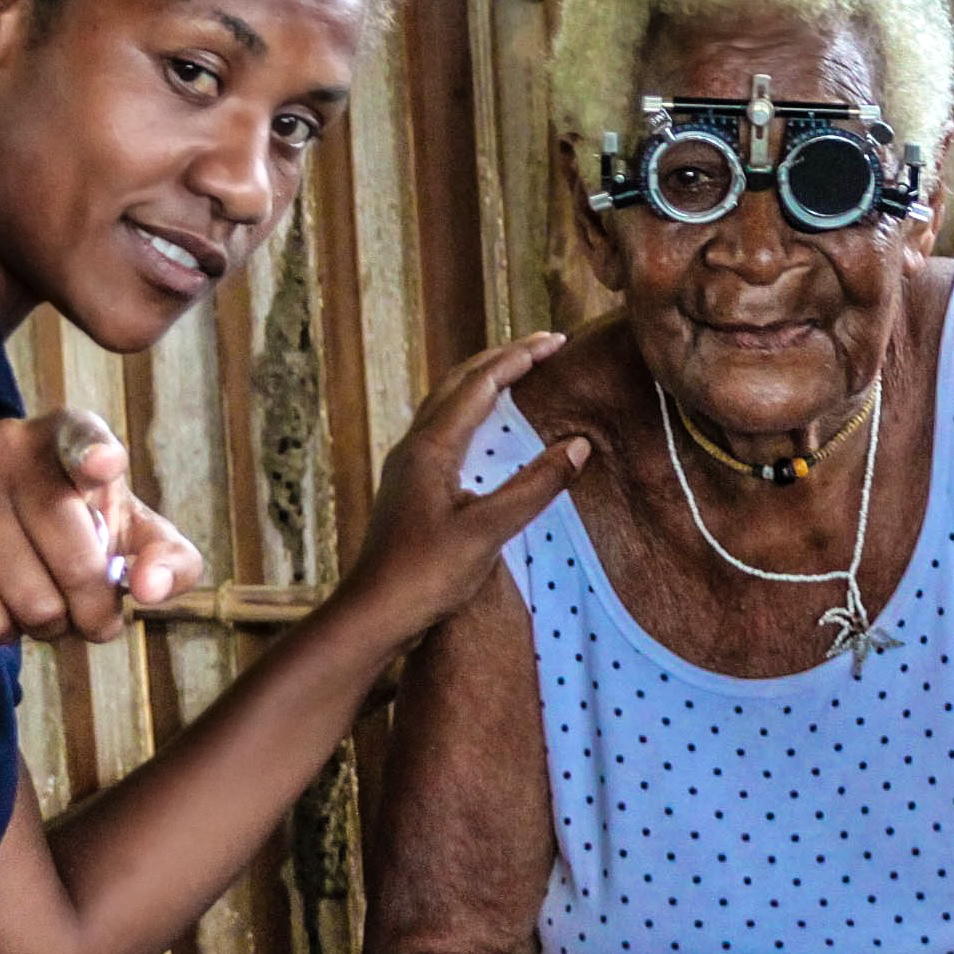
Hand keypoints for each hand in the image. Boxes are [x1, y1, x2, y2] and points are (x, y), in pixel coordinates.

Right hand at [0, 409, 203, 645]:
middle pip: (76, 556)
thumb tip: (150, 589)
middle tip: (92, 616)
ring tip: (43, 606)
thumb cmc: (77, 539)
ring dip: (50, 626)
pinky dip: (3, 633)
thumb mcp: (134, 544)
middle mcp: (9, 448)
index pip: (81, 436)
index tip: (106, 466)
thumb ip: (170, 562)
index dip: (95, 453)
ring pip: (31, 599)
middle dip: (95, 608)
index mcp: (66, 435)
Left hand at [338, 333, 588, 646]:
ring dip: (484, 381)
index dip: (520, 358)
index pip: (481, 384)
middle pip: (460, 383)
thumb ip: (535, 486)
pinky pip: (444, 428)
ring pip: (447, 403)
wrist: (374, 612)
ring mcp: (409, 465)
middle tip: (544, 347)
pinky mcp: (410, 485)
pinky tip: (486, 429)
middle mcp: (415, 446)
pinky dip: (472, 411)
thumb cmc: (425, 575)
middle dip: (502, 359)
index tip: (556, 341)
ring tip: (519, 372)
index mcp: (432, 447)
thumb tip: (579, 445)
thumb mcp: (489, 532)